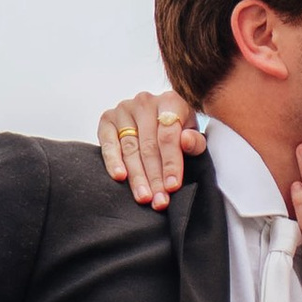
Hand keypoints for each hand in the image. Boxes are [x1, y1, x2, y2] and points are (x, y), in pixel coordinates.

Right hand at [98, 91, 202, 209]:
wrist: (156, 119)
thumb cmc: (176, 130)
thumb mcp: (191, 135)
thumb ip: (194, 141)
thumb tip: (186, 141)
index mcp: (170, 101)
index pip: (169, 136)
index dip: (171, 163)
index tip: (172, 186)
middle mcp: (145, 101)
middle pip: (149, 145)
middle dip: (155, 177)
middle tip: (159, 200)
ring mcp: (124, 109)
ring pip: (130, 148)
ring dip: (137, 176)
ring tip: (144, 197)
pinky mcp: (107, 119)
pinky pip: (108, 143)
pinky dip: (113, 161)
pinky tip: (119, 176)